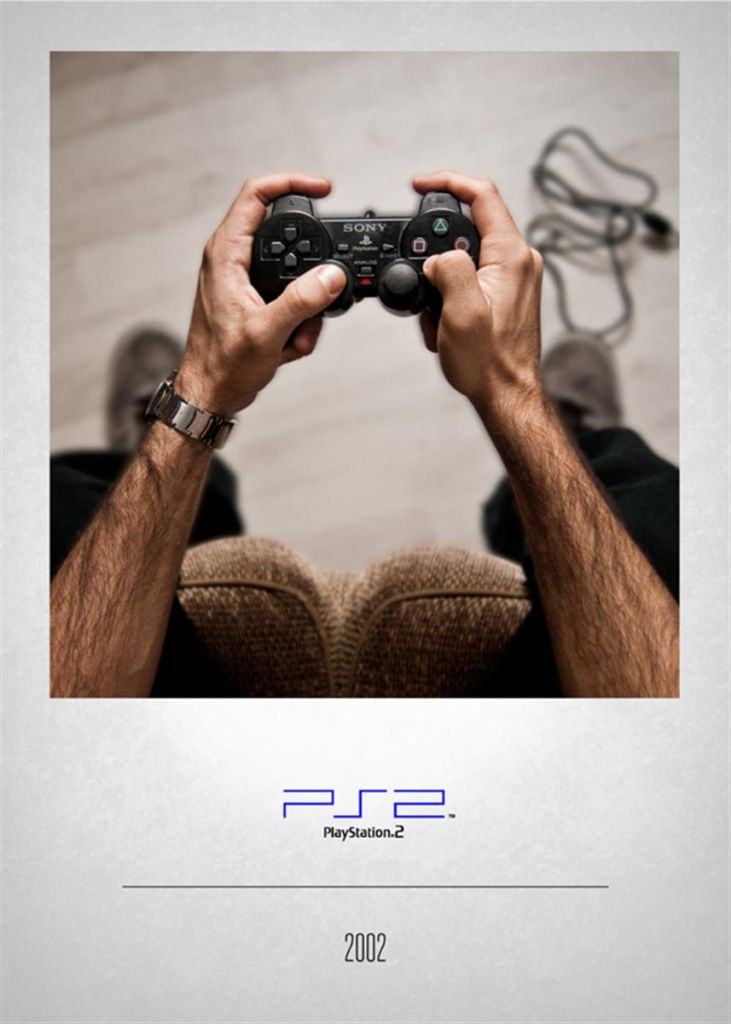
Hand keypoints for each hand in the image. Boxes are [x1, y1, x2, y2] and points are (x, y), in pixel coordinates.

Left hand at [176, 172, 346, 416]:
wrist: (211, 394)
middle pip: (285, 235)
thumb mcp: (267, 332)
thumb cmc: (223, 364)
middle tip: (323, 290)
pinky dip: (298, 322)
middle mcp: (232, 259)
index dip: (292, 182)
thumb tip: (331, 276)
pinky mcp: (254, 299)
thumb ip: (302, 301)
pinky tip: (288, 345)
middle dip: (311, 268)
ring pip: (294, 273)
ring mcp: (243, 279)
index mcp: (226, 254)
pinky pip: (290, 297)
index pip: (257, 194)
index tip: (323, 189)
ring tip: (294, 336)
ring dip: (306, 308)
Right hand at [414, 171, 543, 428]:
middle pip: (469, 225)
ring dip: (440, 278)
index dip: (448, 181)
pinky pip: (470, 277)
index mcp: (512, 256)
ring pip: (466, 255)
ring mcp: (515, 277)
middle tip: (420, 277)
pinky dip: (449, 293)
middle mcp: (519, 261)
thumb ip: (448, 269)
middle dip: (435, 248)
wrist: (506, 395)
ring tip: (432, 313)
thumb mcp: (460, 313)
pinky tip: (442, 322)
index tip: (419, 185)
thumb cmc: (489, 363)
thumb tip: (436, 258)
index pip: (482, 195)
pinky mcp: (507, 294)